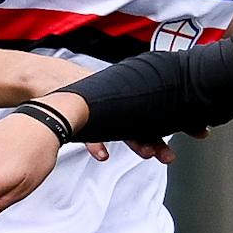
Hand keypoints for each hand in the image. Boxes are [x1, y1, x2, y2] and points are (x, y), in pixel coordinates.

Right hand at [35, 59, 169, 161]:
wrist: (43, 76)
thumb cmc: (77, 89)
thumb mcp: (102, 97)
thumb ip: (123, 111)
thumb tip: (145, 129)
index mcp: (122, 99)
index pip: (150, 113)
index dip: (169, 126)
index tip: (189, 137)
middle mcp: (112, 103)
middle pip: (140, 123)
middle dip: (156, 140)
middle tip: (168, 155)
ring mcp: (95, 108)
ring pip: (120, 127)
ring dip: (135, 141)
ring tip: (147, 153)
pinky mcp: (75, 113)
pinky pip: (88, 133)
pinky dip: (95, 145)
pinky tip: (103, 155)